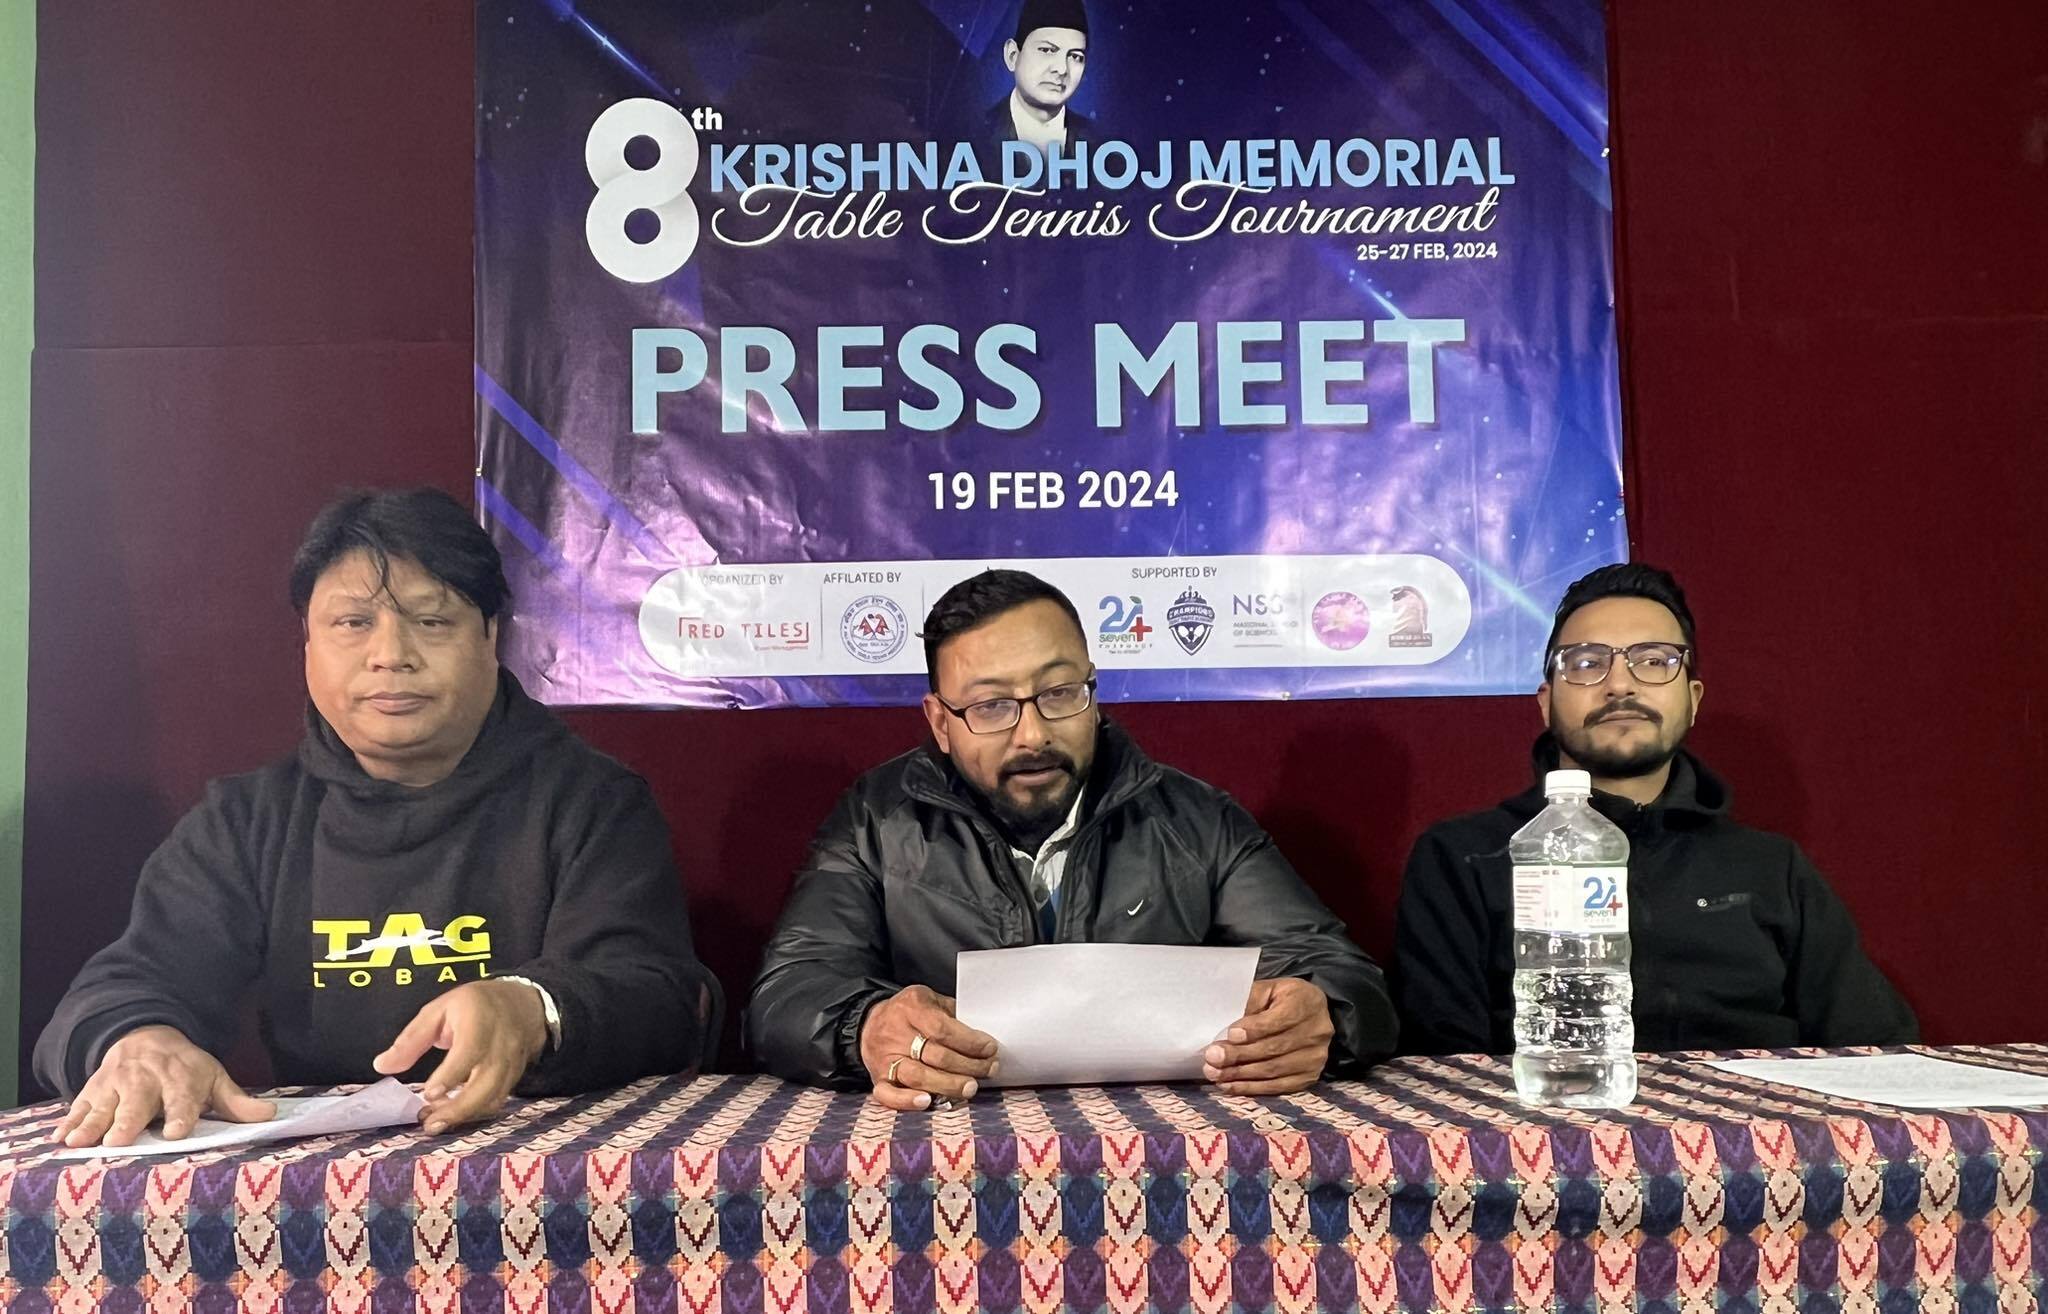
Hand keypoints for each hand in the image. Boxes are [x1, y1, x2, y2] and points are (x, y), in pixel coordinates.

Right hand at [54, 1025, 274, 1147]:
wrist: (145, 1036)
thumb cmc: (185, 1068)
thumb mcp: (214, 1078)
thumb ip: (237, 1101)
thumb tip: (270, 1115)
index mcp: (180, 1081)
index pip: (182, 1101)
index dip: (180, 1115)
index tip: (177, 1132)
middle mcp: (146, 1082)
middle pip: (136, 1105)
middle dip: (126, 1122)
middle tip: (118, 1141)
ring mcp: (115, 1086)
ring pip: (102, 1107)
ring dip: (90, 1124)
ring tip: (78, 1142)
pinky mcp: (92, 1090)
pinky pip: (78, 1106)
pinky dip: (68, 1121)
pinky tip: (59, 1137)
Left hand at [374, 979, 547, 1133]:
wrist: (523, 1003)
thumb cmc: (474, 1005)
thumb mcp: (438, 1010)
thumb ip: (411, 1039)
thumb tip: (381, 1066)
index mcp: (480, 1021)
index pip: (469, 1051)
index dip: (451, 1075)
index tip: (428, 1094)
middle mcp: (502, 1044)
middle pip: (486, 1083)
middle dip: (458, 1108)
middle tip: (429, 1123)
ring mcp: (513, 1063)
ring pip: (494, 1097)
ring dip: (464, 1115)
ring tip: (435, 1122)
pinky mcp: (515, 1077)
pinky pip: (498, 1100)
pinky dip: (475, 1112)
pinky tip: (453, 1114)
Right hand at [858, 985, 998, 1110]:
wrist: (870, 1023)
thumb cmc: (910, 1013)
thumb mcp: (932, 1000)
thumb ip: (954, 1015)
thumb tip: (982, 1039)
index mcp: (911, 1007)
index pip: (943, 1029)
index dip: (970, 1042)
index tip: (990, 1049)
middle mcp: (896, 1033)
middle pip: (936, 1055)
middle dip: (968, 1066)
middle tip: (989, 1070)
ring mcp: (885, 1058)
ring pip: (918, 1076)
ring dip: (949, 1085)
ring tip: (970, 1088)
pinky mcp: (877, 1079)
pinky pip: (888, 1095)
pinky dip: (907, 1101)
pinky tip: (927, 1102)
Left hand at [1203, 977, 1334, 1094]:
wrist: (1310, 1015)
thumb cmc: (1282, 1000)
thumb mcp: (1268, 989)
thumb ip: (1251, 1001)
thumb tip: (1227, 1024)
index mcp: (1307, 1002)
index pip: (1280, 1019)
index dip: (1255, 1030)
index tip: (1231, 1035)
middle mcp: (1317, 1031)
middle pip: (1274, 1047)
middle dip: (1240, 1054)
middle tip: (1212, 1057)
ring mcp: (1315, 1057)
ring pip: (1274, 1070)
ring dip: (1240, 1074)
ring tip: (1214, 1073)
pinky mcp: (1309, 1077)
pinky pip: (1277, 1087)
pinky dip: (1251, 1088)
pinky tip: (1230, 1085)